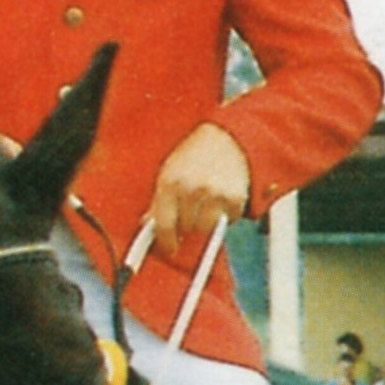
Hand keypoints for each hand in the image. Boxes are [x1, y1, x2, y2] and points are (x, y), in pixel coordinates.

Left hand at [150, 122, 250, 258]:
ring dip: (205, 222)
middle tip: (190, 213)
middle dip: (187, 225)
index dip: (165, 241)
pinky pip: (228, 221)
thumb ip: (159, 200)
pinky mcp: (235, 198)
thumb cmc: (194, 154)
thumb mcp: (169, 171)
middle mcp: (192, 189)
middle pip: (187, 229)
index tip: (169, 248)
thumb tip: (149, 225)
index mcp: (170, 183)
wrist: (227, 137)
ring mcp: (215, 194)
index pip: (164, 225)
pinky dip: (225, 215)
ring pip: (207, 228)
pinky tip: (221, 198)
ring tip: (206, 204)